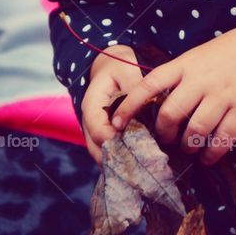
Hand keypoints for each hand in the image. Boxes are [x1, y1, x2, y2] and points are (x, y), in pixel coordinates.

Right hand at [80, 45, 141, 163]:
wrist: (113, 65)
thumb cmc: (121, 66)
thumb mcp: (127, 70)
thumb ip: (134, 89)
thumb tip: (145, 109)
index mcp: (92, 104)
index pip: (97, 130)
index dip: (114, 141)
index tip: (134, 146)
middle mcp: (90, 121)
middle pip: (96, 148)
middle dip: (116, 158)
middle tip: (139, 165)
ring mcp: (96, 130)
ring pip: (101, 154)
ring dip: (119, 162)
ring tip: (140, 168)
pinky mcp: (106, 135)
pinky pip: (110, 152)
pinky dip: (122, 158)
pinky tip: (139, 163)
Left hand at [110, 20, 235, 164]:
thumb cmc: (231, 53)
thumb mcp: (199, 55)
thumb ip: (180, 75)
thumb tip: (156, 101)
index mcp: (185, 64)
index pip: (149, 85)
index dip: (129, 105)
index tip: (116, 123)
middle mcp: (201, 80)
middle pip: (171, 114)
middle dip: (165, 134)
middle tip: (167, 141)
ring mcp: (222, 95)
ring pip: (195, 130)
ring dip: (188, 146)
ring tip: (189, 149)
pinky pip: (222, 138)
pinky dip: (212, 153)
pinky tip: (209, 156)